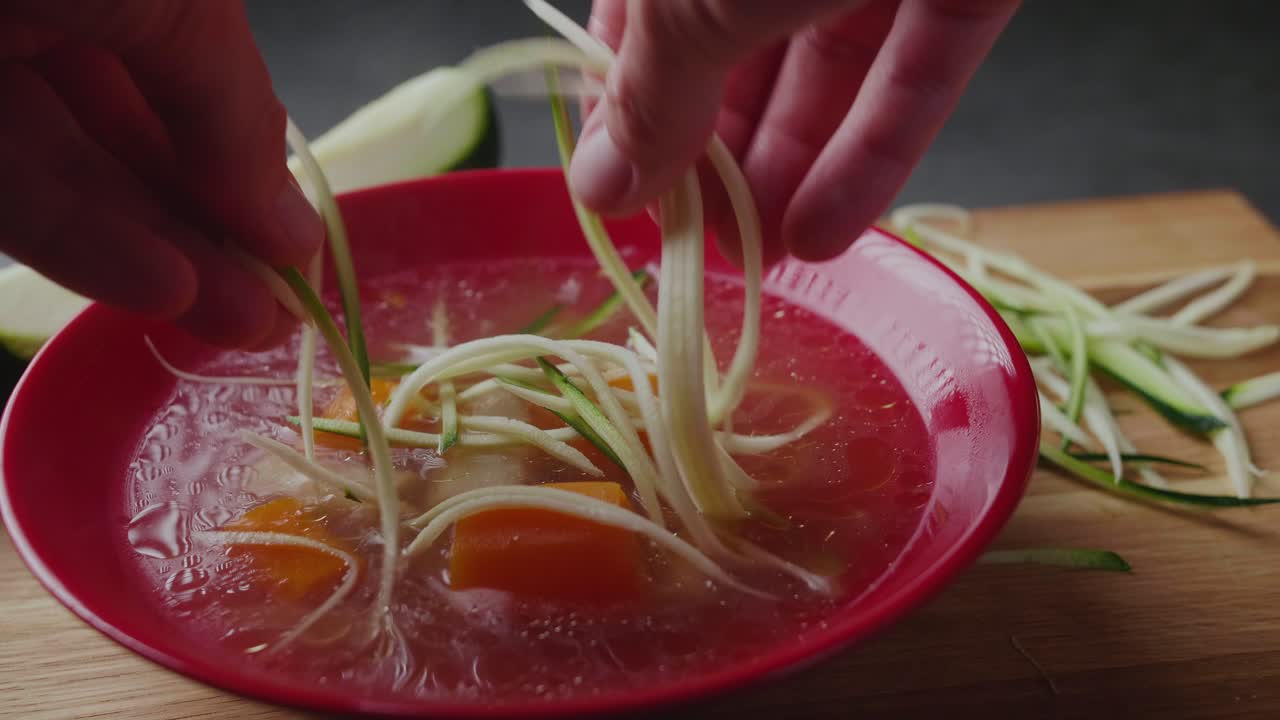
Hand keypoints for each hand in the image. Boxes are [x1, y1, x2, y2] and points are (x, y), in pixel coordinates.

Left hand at [1, 1, 320, 347]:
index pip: (199, 74)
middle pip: (143, 133)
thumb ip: (234, 110)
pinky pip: (11, 192)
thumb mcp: (175, 0)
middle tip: (273, 310)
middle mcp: (51, 9)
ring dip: (163, 250)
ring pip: (75, 172)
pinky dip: (85, 244)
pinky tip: (162, 286)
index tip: (297, 250)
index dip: (252, 161)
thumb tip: (290, 225)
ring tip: (235, 321)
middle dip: (215, 226)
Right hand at [573, 0, 1017, 264]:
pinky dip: (871, 157)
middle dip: (717, 164)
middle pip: (732, 61)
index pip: (639, 34)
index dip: (635, 124)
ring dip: (789, 175)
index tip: (636, 209)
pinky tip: (827, 233)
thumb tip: (599, 188)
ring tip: (762, 261)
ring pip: (822, 77)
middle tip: (704, 252)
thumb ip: (650, 96)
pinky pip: (911, 77)